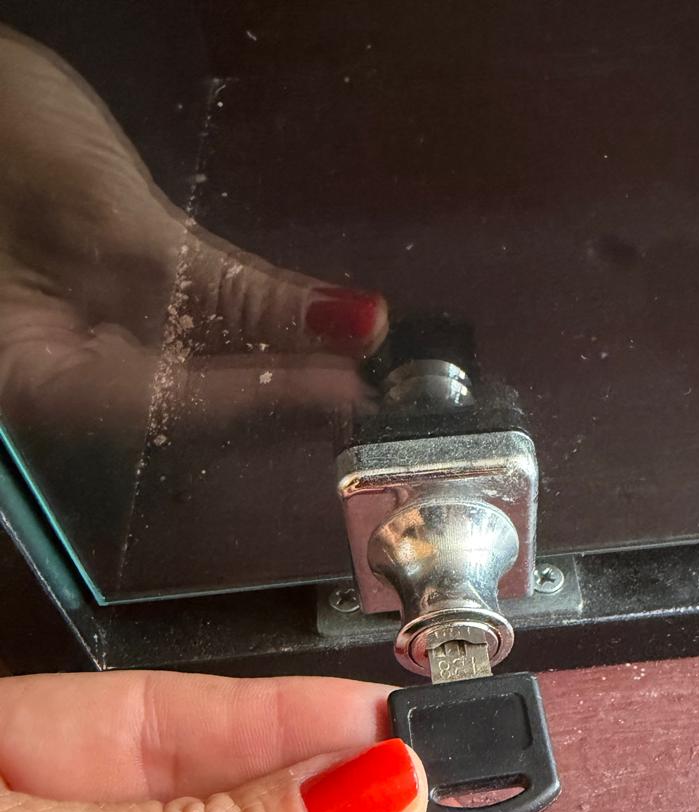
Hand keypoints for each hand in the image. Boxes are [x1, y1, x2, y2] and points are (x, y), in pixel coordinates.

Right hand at [0, 26, 386, 433]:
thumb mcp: (112, 214)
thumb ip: (228, 288)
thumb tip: (351, 326)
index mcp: (28, 376)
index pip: (163, 410)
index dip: (260, 402)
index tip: (343, 391)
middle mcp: (61, 382)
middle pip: (188, 414)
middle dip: (280, 399)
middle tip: (368, 388)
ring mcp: (92, 349)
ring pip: (202, 381)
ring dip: (282, 373)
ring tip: (357, 366)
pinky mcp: (120, 313)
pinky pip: (198, 340)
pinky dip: (260, 336)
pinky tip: (321, 335)